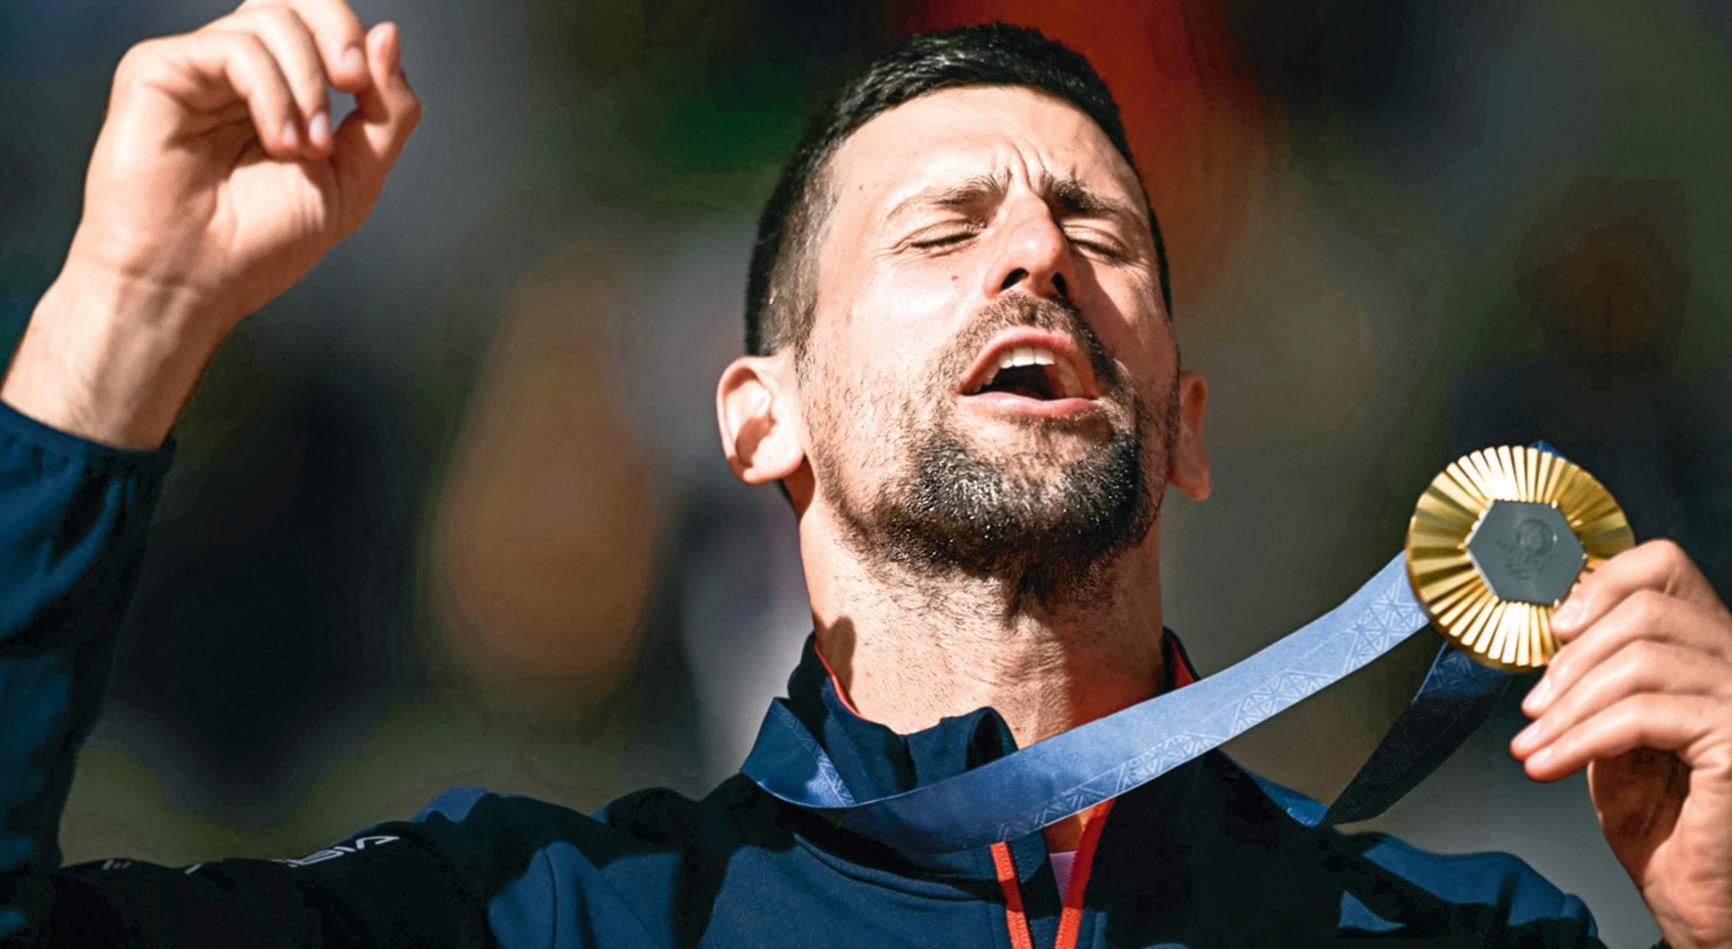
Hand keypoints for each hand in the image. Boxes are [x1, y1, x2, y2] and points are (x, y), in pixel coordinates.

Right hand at [2, 0, 418, 447]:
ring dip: (308, 84)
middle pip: (298, 2)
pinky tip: (277, 140)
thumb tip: (389, 36)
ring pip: (271, 19)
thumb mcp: (355, 179)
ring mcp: (199, 69)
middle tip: (352, 86)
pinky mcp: (158, 71)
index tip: (366, 92)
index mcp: (284, 92)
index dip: (356, 45)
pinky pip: (233, 47)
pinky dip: (271, 91)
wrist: (195, 284)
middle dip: (339, 35)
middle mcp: (240, 73)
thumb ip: (385, 112)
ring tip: (303, 148)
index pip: (324, 27)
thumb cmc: (260, 245)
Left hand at [1511, 539, 1731, 947]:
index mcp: (1713, 649)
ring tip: (1534, 743)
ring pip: (1641, 661)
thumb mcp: (1617, 730)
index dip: (1603, 584)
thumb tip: (1558, 632)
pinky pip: (1645, 715)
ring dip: (1568, 706)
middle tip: (1534, 707)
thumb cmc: (1663, 821)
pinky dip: (1582, 737)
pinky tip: (1550, 762)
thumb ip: (1600, 676)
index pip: (1666, 566)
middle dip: (1572, 660)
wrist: (1699, 898)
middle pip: (1646, 611)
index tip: (1557, 631)